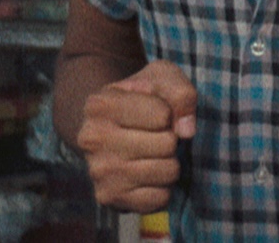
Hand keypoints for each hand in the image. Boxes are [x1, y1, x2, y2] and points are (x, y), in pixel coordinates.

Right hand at [76, 60, 196, 212]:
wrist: (111, 126)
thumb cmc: (143, 97)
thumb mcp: (162, 78)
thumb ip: (181, 92)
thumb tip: (186, 131)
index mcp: (100, 105)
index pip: (163, 115)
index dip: (168, 112)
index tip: (155, 111)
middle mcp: (91, 139)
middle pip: (166, 144)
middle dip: (171, 138)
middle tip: (155, 135)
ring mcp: (98, 172)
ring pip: (167, 171)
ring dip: (170, 162)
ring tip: (153, 153)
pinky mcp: (108, 198)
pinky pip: (159, 199)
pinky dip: (163, 187)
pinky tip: (149, 174)